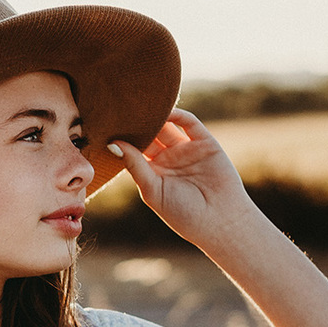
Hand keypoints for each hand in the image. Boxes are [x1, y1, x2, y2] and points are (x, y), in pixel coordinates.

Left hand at [112, 107, 254, 250]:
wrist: (219, 221)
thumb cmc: (183, 214)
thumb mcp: (152, 190)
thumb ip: (134, 166)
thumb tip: (113, 143)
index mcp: (153, 172)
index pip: (134, 149)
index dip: (124, 138)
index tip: (108, 125)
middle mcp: (169, 159)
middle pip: (150, 135)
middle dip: (138, 124)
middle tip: (122, 110)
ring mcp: (187, 149)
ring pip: (167, 126)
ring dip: (155, 116)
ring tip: (140, 105)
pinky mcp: (205, 142)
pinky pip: (189, 123)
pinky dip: (177, 114)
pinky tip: (165, 110)